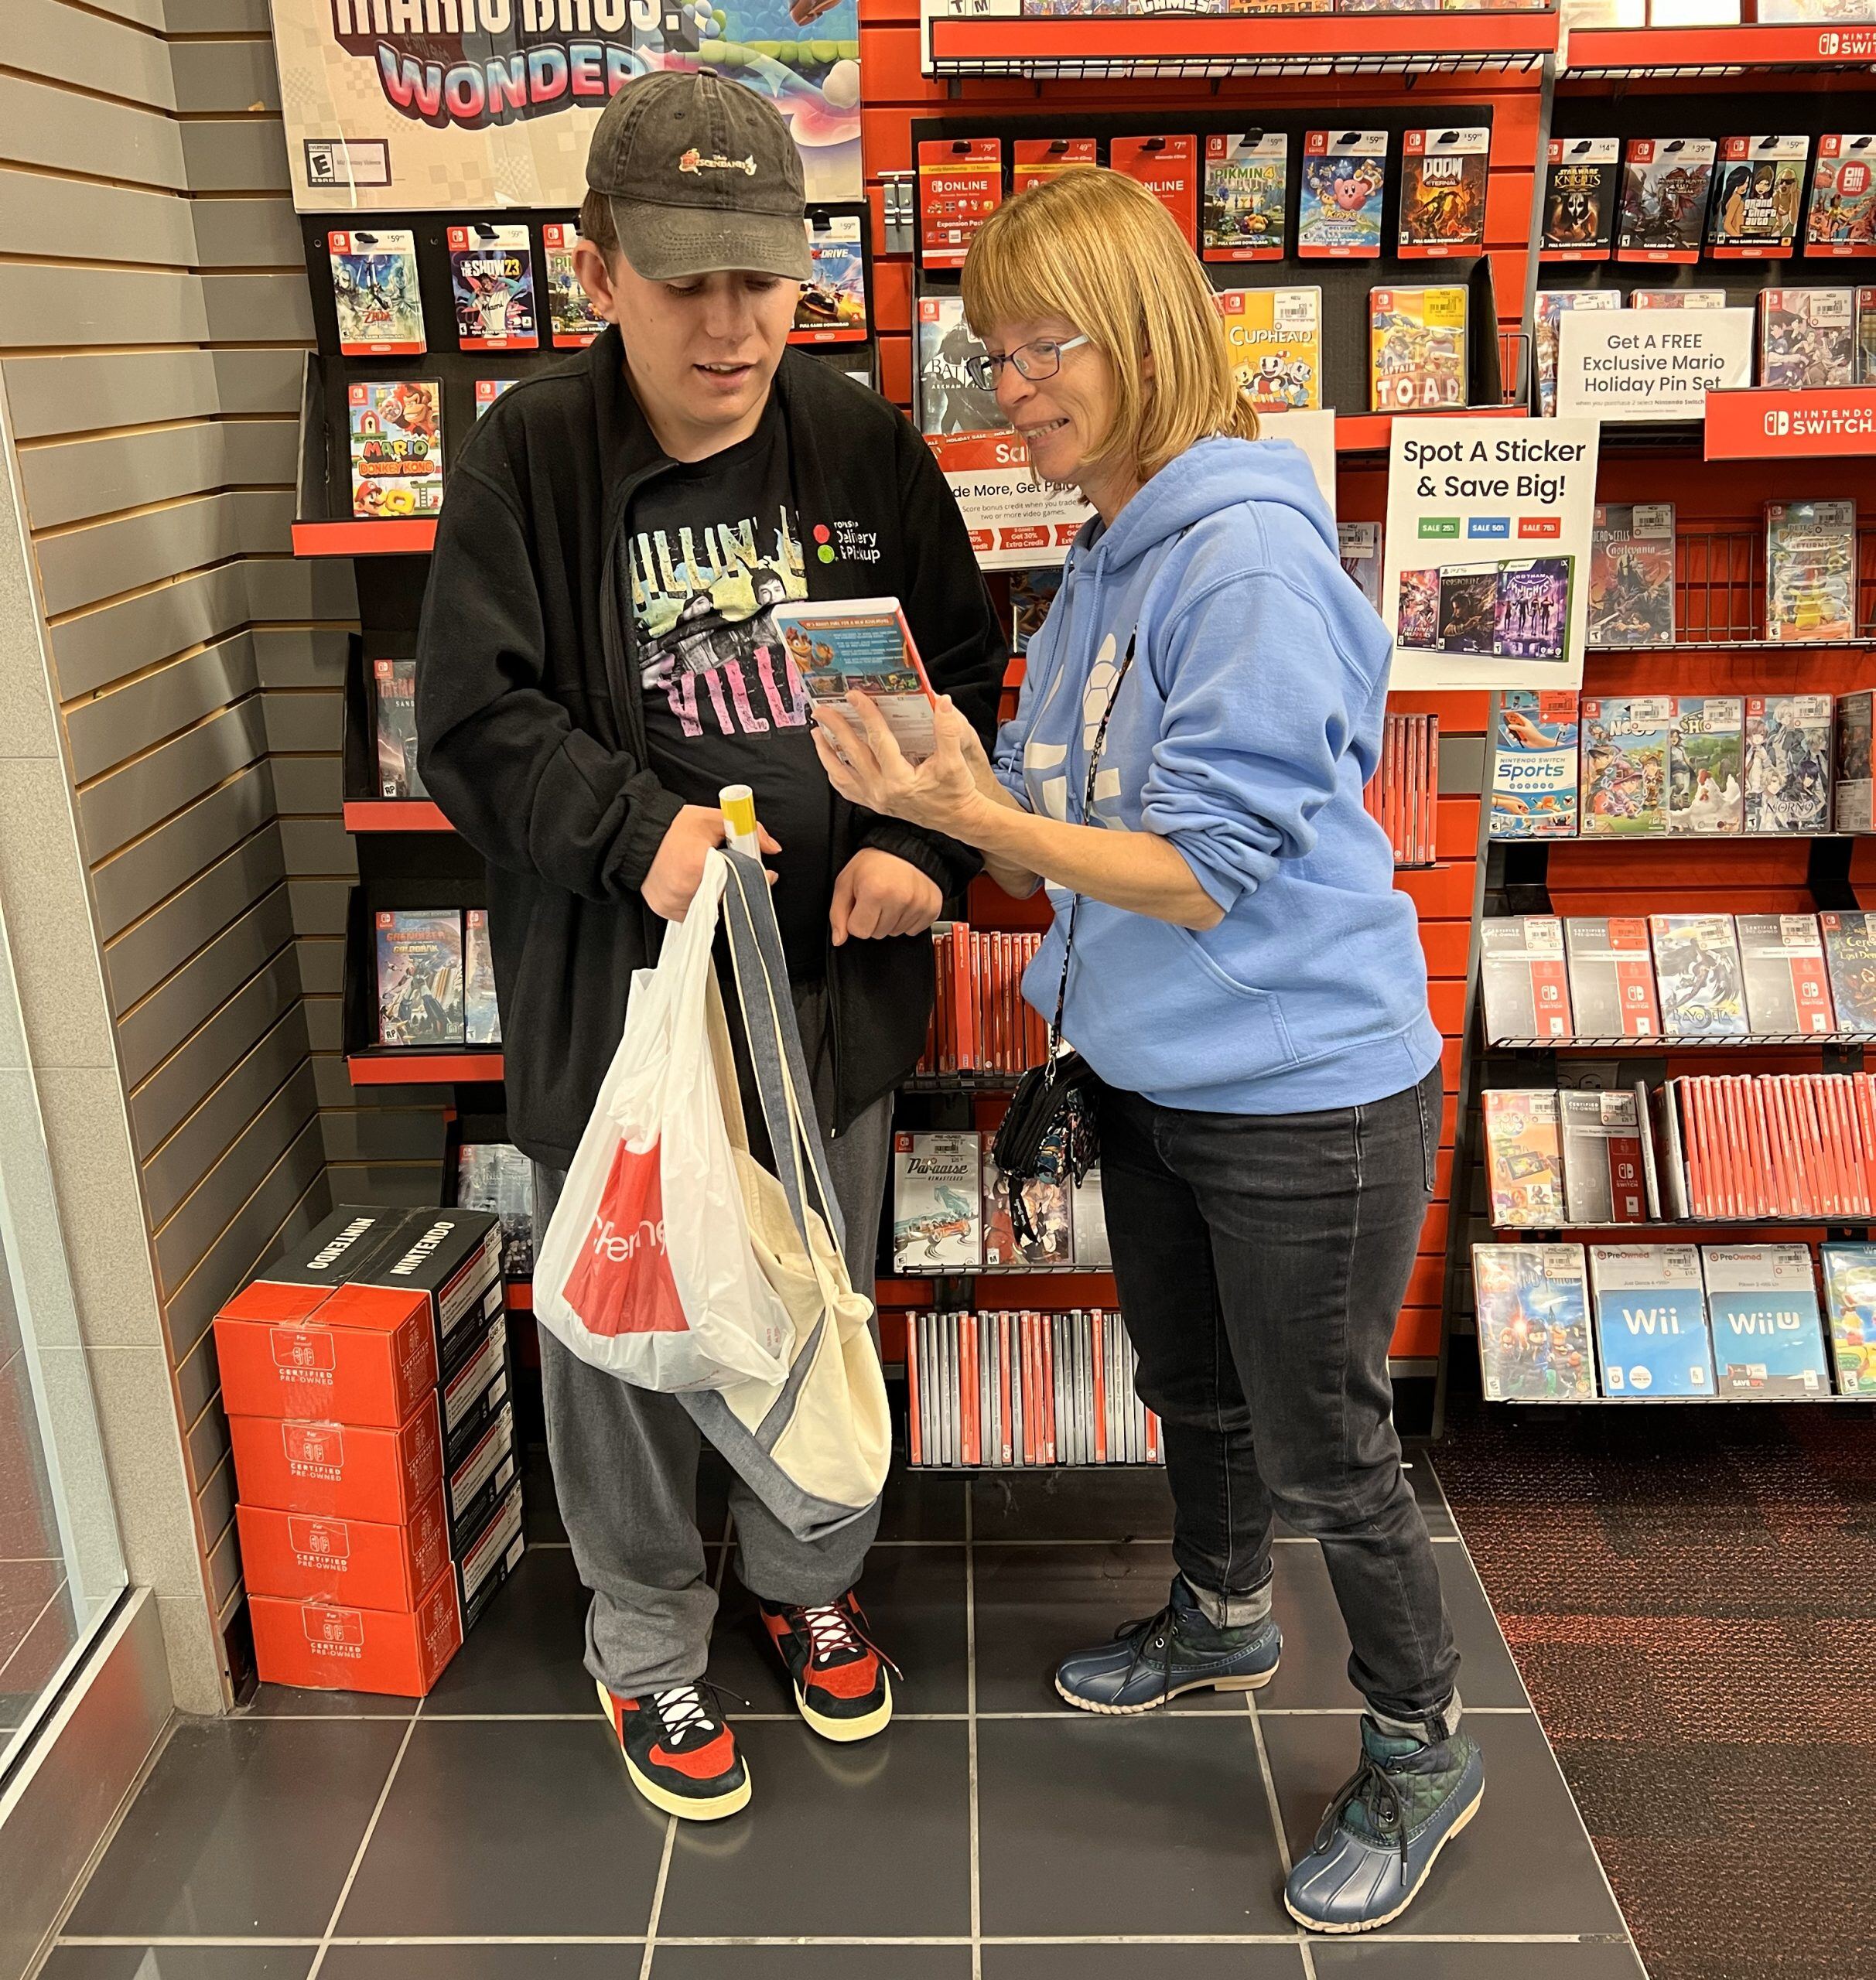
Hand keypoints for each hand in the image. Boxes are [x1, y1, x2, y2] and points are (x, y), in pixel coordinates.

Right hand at [643, 804, 780, 920]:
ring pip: (712, 907)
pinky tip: (694, 883)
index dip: (755, 877)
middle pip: (727, 896)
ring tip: (706, 872)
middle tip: (728, 867)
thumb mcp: (713, 820)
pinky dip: (699, 901)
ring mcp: (675, 904)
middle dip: (735, 883)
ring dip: (717, 893)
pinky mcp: (667, 911)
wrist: (637, 835)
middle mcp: (686, 890)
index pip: (740, 881)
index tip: (766, 875)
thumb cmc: (673, 827)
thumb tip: (772, 847)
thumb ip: (748, 830)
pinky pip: (694, 913)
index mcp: (699, 866)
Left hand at [811, 693, 987, 838]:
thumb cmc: (956, 792)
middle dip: (835, 729)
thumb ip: (948, 731)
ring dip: (826, 753)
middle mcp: (883, 791)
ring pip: (841, 775)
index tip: (854, 696)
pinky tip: (830, 761)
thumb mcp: (955, 761)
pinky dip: (835, 773)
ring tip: (817, 733)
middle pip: (852, 754)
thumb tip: (942, 703)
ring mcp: (876, 799)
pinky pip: (847, 789)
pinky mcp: (875, 804)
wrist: (958, 818)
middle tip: (822, 710)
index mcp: (900, 780)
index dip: (866, 715)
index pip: (878, 740)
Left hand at [830, 849, 943, 946]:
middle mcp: (899, 899)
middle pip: (877, 934)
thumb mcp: (846, 881)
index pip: (859, 931)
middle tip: (878, 898)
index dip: (856, 919)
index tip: (862, 903)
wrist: (907, 849)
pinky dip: (907, 920)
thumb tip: (839, 940)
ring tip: (892, 898)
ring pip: (895, 933)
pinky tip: (905, 903)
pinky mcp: (932, 909)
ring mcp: (918, 905)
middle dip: (874, 920)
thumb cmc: (875, 863)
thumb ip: (838, 912)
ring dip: (890, 920)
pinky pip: (913, 931)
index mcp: (875, 891)